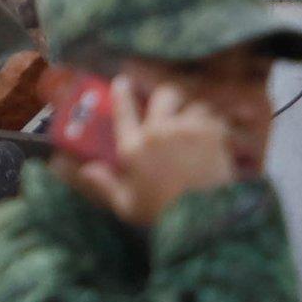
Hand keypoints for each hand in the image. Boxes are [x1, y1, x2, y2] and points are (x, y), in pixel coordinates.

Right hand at [61, 76, 235, 228]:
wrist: (201, 220)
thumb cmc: (161, 214)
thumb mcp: (126, 205)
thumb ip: (105, 184)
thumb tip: (86, 169)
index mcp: (133, 148)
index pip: (122, 111)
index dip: (121, 93)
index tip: (122, 82)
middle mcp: (158, 132)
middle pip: (164, 95)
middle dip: (168, 98)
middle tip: (172, 108)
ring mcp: (186, 129)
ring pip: (194, 106)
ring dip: (195, 116)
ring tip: (197, 132)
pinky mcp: (212, 133)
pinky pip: (214, 119)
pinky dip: (215, 128)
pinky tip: (214, 141)